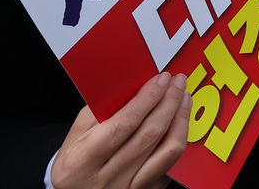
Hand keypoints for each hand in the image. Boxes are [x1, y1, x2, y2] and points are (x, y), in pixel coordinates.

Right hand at [51, 72, 189, 188]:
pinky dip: (179, 140)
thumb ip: (99, 111)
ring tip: (183, 98)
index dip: (147, 99)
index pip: (123, 125)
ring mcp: (129, 187)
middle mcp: (107, 177)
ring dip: (180, 119)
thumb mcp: (75, 137)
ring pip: (167, 150)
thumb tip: (132, 87)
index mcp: (83, 161)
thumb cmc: (76, 163)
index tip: (161, 79)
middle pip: (149, 135)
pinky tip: (180, 123)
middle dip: (168, 102)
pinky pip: (171, 164)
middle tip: (177, 82)